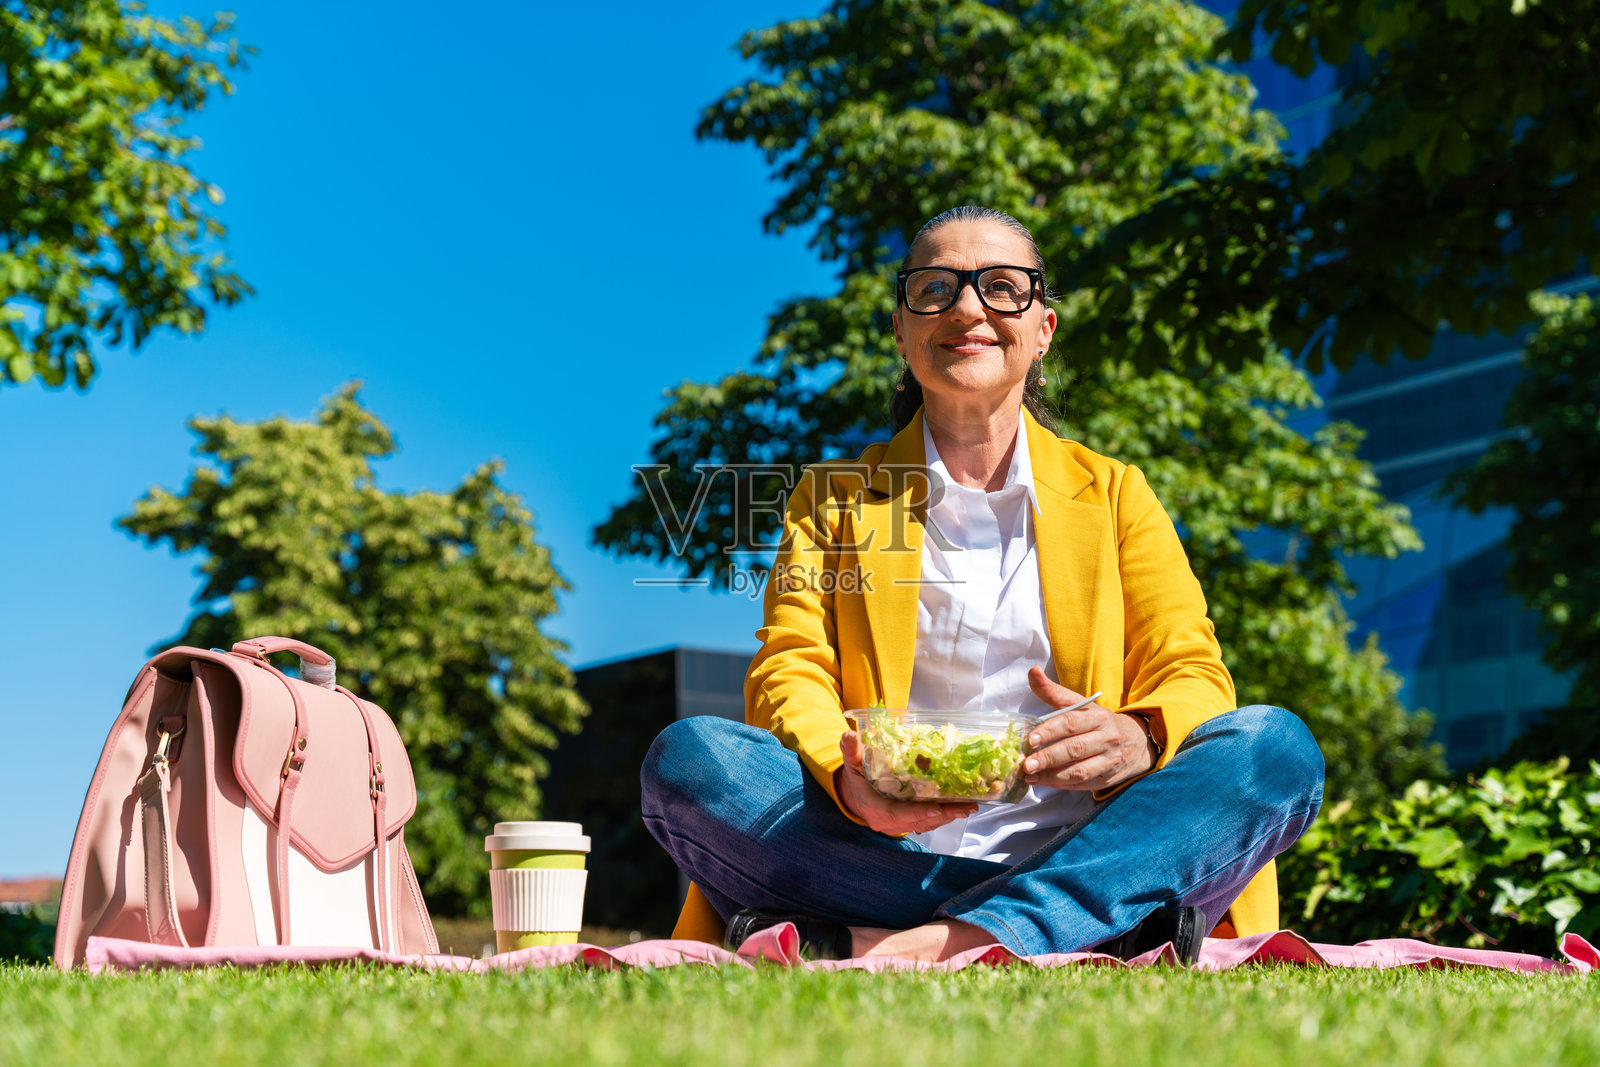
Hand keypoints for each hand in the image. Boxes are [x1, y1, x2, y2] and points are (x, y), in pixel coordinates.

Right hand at [834, 729, 977, 835]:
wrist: (853, 797)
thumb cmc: (855, 779)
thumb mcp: (851, 763)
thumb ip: (851, 751)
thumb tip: (849, 735)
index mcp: (872, 807)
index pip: (895, 813)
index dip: (916, 812)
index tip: (935, 808)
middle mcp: (886, 821)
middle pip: (917, 821)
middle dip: (942, 815)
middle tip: (965, 807)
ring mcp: (897, 826)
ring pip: (925, 824)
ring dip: (948, 817)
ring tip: (969, 807)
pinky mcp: (906, 824)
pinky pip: (926, 824)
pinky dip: (943, 817)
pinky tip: (960, 809)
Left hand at [1022, 667, 1153, 790]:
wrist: (1134, 742)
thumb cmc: (1097, 722)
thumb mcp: (1080, 704)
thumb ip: (1054, 692)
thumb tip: (1032, 672)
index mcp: (1098, 717)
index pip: (1071, 722)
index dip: (1050, 731)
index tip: (1030, 739)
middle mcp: (1106, 738)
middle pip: (1074, 748)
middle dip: (1048, 757)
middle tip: (1026, 763)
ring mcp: (1108, 761)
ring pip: (1079, 771)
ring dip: (1051, 775)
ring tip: (1030, 775)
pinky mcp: (1105, 779)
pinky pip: (1081, 784)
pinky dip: (1060, 784)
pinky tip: (1042, 781)